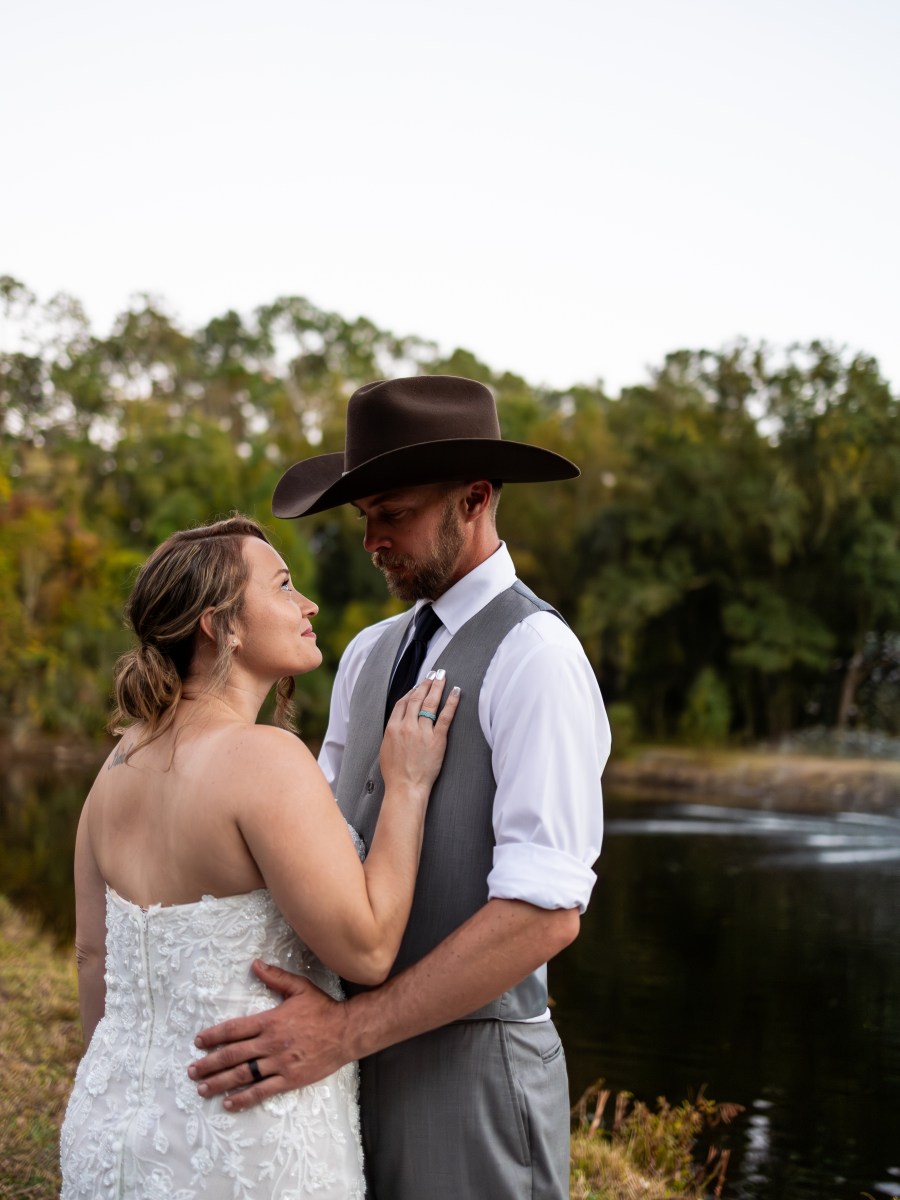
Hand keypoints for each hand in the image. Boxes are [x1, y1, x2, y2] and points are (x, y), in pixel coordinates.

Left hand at [188, 961, 352, 1110]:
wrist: (347, 1031)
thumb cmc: (323, 1008)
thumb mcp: (299, 987)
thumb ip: (275, 977)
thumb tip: (255, 964)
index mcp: (270, 1020)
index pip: (235, 1029)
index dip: (214, 1036)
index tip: (198, 1042)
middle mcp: (271, 1043)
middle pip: (233, 1055)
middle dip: (209, 1064)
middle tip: (192, 1071)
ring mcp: (279, 1063)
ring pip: (243, 1075)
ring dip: (219, 1082)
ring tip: (202, 1089)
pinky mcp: (289, 1079)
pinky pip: (262, 1090)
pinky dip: (244, 1098)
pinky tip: (229, 1102)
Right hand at [380, 673, 459, 795]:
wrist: (405, 787)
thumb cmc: (395, 773)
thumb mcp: (386, 749)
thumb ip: (392, 733)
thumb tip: (397, 724)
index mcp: (392, 728)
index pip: (402, 703)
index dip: (411, 691)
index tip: (418, 686)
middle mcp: (407, 726)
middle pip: (417, 698)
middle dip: (425, 684)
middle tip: (432, 674)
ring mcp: (422, 732)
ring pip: (430, 704)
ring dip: (437, 687)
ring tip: (442, 677)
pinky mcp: (437, 739)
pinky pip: (445, 717)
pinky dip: (451, 702)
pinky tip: (456, 692)